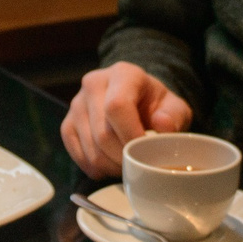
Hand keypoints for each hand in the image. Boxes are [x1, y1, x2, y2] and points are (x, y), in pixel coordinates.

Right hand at [61, 62, 193, 177]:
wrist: (137, 101)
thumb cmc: (156, 106)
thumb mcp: (175, 108)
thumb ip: (174, 116)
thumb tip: (162, 125)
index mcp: (123, 74)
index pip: (117, 106)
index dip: (130, 136)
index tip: (145, 152)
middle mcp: (94, 84)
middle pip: (102, 133)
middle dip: (123, 157)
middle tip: (138, 164)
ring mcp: (77, 104)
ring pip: (90, 148)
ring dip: (111, 166)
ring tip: (127, 165)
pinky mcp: (67, 123)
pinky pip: (77, 154)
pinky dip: (95, 168)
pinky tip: (110, 165)